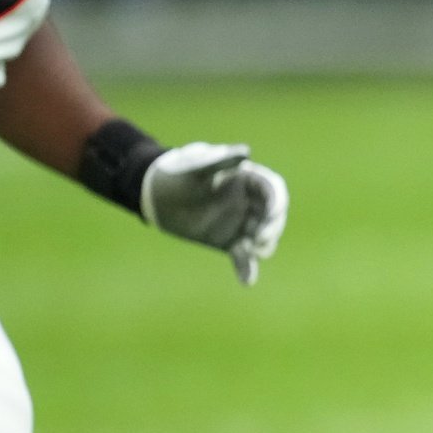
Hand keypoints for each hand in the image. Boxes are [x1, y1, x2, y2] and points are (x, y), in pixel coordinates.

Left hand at [140, 142, 289, 285]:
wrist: (155, 195)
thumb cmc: (176, 174)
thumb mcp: (196, 167)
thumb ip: (221, 161)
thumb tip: (245, 152)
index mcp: (247, 180)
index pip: (273, 190)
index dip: (277, 202)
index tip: (272, 213)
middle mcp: (249, 202)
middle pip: (273, 216)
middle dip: (272, 227)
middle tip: (258, 239)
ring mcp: (241, 222)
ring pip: (263, 237)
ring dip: (263, 246)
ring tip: (253, 253)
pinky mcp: (230, 240)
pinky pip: (244, 256)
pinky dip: (247, 268)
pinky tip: (247, 281)